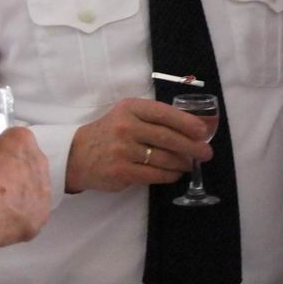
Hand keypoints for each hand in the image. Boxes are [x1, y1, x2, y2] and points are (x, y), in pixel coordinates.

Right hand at [65, 98, 213, 192]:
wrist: (76, 155)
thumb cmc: (109, 133)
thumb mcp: (127, 115)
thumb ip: (152, 118)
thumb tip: (191, 129)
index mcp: (130, 108)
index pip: (164, 113)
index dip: (187, 122)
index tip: (203, 131)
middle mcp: (126, 126)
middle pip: (167, 137)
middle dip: (191, 146)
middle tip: (206, 153)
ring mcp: (122, 150)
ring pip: (163, 158)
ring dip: (182, 163)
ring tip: (191, 164)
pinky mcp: (121, 171)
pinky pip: (153, 174)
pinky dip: (169, 175)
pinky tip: (175, 174)